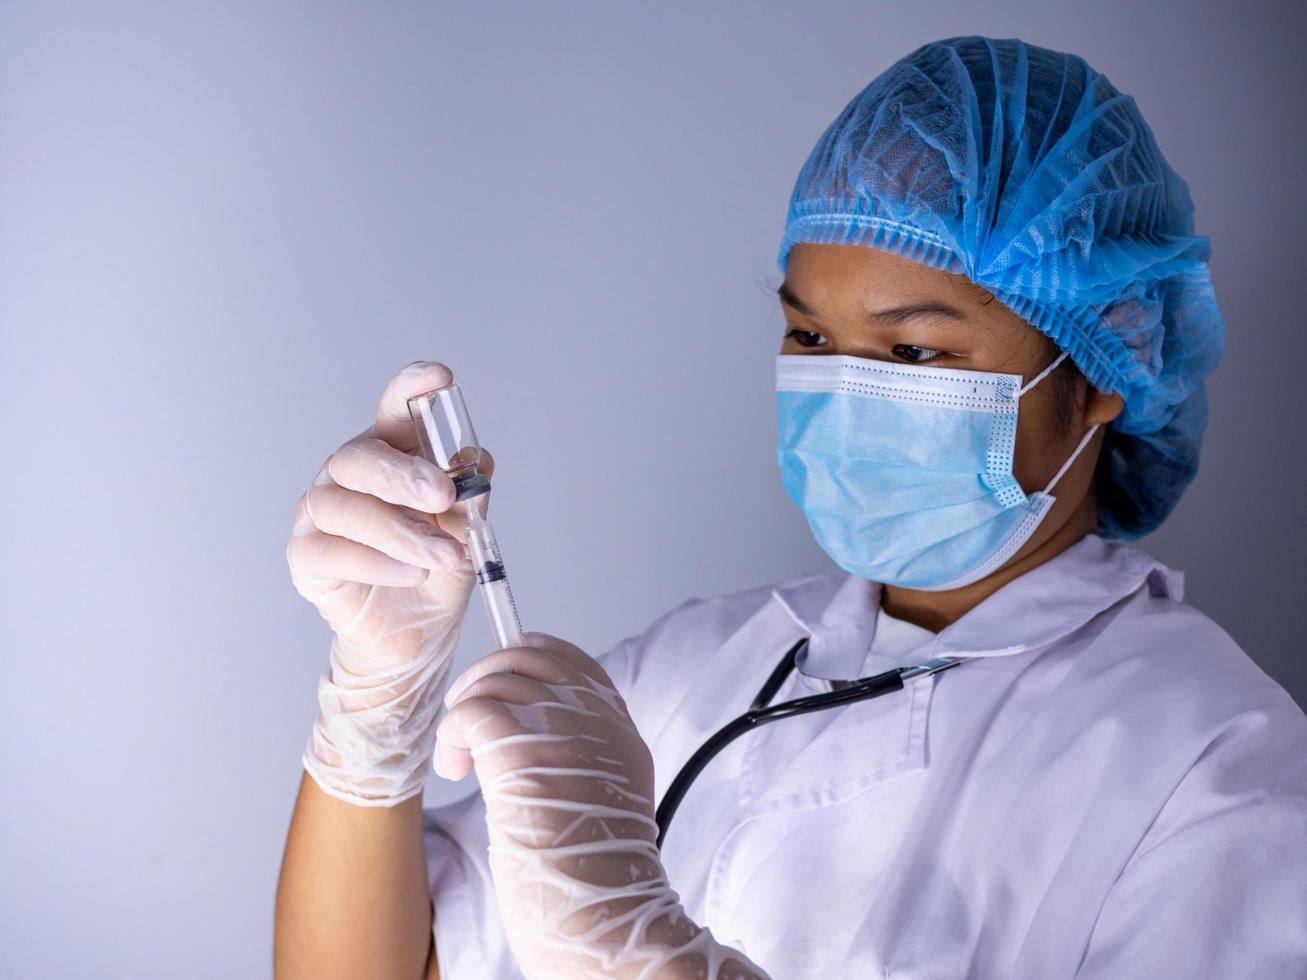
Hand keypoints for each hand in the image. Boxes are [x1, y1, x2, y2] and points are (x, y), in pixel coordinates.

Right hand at [288, 360, 492, 804]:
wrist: (415, 638)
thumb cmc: (437, 571)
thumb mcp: (467, 533)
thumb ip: (469, 498)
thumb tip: (475, 464)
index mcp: (392, 455)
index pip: (395, 412)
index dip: (411, 388)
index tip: (440, 377)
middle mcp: (349, 474)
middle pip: (361, 457)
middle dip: (405, 474)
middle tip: (444, 494)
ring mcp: (321, 512)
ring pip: (348, 507)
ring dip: (402, 531)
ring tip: (446, 555)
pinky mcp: (306, 555)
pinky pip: (333, 550)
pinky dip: (377, 562)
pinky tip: (413, 572)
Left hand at [436, 632, 770, 978]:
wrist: (604, 916)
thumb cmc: (597, 882)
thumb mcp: (611, 802)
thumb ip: (587, 759)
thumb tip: (540, 737)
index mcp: (620, 733)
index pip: (574, 662)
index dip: (531, 664)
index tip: (502, 687)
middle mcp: (596, 720)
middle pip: (534, 655)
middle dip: (491, 677)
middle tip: (469, 721)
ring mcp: (561, 729)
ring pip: (498, 677)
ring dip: (466, 711)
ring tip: (462, 758)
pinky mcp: (520, 747)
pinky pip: (470, 709)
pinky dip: (451, 734)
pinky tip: (457, 769)